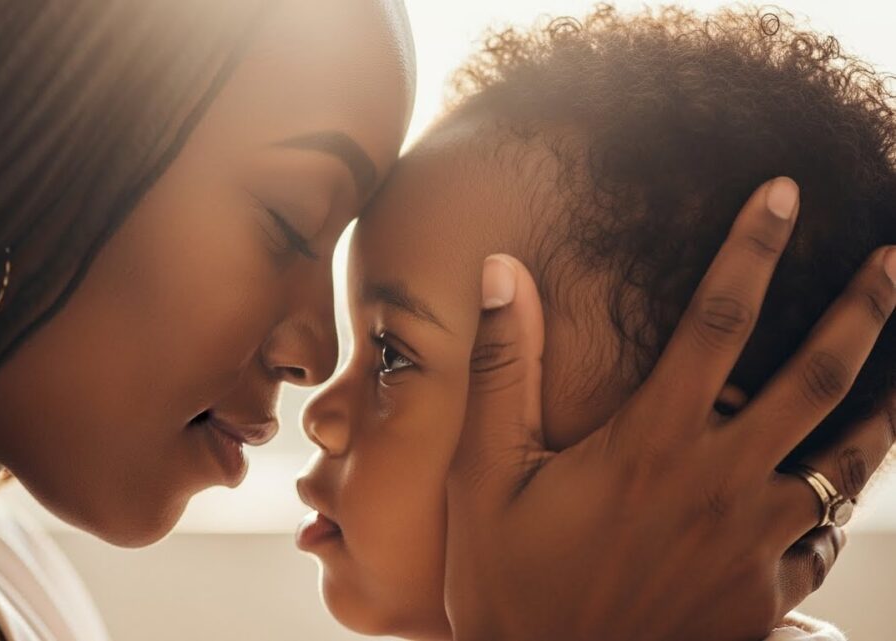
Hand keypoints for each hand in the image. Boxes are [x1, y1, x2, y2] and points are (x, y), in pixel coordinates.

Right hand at [444, 178, 895, 640]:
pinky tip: (842, 486)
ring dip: (884, 403)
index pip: (716, 320)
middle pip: (815, 379)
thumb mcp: (486, 475)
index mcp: (651, 442)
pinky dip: (836, 500)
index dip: (753, 248)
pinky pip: (821, 537)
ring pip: (846, 460)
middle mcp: (718, 483)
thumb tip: (504, 272)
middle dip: (864, 310)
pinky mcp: (764, 597)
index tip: (782, 193)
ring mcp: (753, 545)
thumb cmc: (509, 584)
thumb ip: (504, 369)